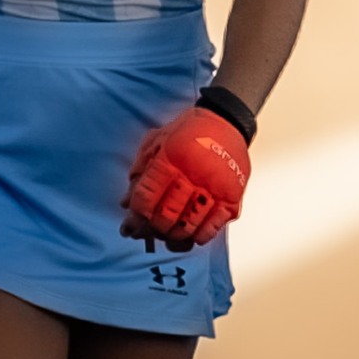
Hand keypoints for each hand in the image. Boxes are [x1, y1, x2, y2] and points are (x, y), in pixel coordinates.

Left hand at [119, 105, 250, 246]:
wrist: (225, 120)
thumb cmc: (187, 132)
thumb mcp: (156, 141)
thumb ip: (139, 172)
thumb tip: (126, 204)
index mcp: (171, 158)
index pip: (147, 197)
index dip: (135, 217)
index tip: (129, 226)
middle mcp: (194, 174)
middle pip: (167, 216)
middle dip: (151, 230)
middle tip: (145, 233)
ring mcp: (215, 188)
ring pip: (189, 226)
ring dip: (173, 237)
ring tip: (166, 236)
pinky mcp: (232, 197)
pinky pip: (214, 227)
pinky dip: (199, 236)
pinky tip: (190, 235)